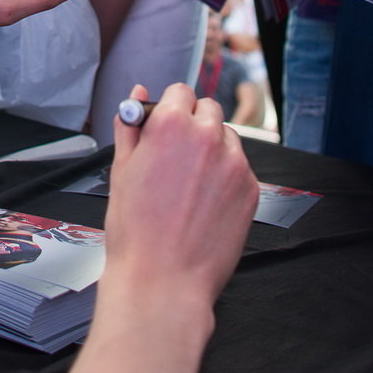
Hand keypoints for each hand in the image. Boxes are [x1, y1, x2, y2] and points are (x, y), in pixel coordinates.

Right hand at [102, 83, 255, 306]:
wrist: (164, 281)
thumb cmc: (137, 233)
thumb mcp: (121, 170)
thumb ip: (131, 125)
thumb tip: (136, 97)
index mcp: (172, 125)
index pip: (179, 91)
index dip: (168, 108)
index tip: (163, 125)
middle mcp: (208, 137)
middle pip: (207, 109)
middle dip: (192, 124)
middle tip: (174, 156)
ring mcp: (234, 164)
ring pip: (226, 138)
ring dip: (212, 149)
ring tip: (189, 184)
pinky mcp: (251, 189)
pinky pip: (240, 168)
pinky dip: (225, 177)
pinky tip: (204, 202)